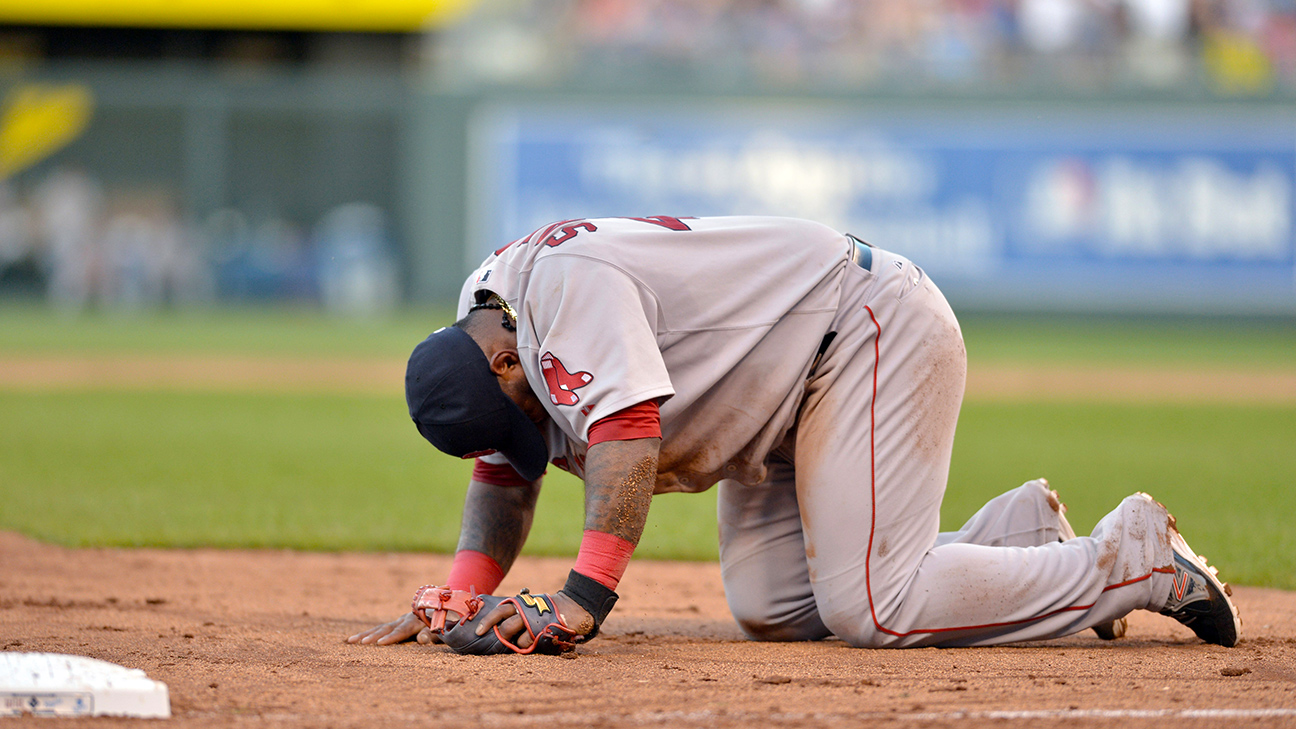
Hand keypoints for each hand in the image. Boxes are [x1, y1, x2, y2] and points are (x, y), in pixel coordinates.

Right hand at [346, 612, 439, 645]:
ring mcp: (399, 620)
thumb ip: (432, 634)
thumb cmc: (444, 622)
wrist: (444, 605)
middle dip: (373, 636)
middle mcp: (404, 619)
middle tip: (360, 643)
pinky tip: (354, 639)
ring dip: (365, 634)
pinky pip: (380, 629)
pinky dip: (367, 634)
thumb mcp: (442, 629)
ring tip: (349, 641)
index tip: (379, 644)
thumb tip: (422, 641)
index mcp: (415, 621)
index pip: (401, 631)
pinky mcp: (396, 623)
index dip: (391, 638)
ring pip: (379, 628)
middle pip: (386, 628)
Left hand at [474, 591, 592, 649]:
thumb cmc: (547, 609)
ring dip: (515, 642)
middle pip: (504, 626)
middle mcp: (524, 611)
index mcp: (519, 603)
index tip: (477, 631)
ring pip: (514, 636)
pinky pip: (526, 643)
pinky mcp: (541, 632)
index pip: (499, 611)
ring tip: (522, 641)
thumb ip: (517, 611)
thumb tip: (497, 623)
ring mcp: (532, 622)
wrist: (573, 607)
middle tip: (500, 640)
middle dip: (500, 635)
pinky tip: (533, 641)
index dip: (487, 620)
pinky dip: (526, 645)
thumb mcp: (530, 604)